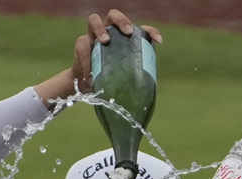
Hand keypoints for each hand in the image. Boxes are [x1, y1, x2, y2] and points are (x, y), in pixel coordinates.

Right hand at [38, 10, 162, 104]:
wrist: (87, 84)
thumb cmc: (109, 79)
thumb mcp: (122, 78)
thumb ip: (131, 81)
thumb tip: (148, 101)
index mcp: (125, 39)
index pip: (140, 29)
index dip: (150, 31)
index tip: (159, 40)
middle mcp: (109, 32)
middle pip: (114, 15)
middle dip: (122, 21)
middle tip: (128, 32)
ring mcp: (93, 36)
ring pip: (94, 20)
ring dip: (100, 30)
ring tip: (105, 42)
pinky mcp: (81, 44)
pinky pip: (83, 47)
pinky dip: (87, 61)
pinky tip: (90, 73)